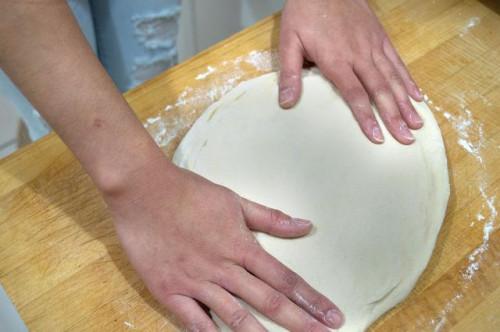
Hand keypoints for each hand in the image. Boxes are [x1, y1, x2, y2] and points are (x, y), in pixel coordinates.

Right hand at [104, 159, 343, 330]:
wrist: (142, 189)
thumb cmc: (189, 191)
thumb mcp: (234, 200)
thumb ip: (270, 218)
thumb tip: (305, 226)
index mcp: (240, 245)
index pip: (284, 278)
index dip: (311, 299)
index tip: (332, 314)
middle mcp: (223, 268)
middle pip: (268, 301)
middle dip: (300, 322)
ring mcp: (195, 282)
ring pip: (236, 317)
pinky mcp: (169, 290)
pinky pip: (194, 321)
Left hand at [279, 0, 423, 144]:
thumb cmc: (305, 11)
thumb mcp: (289, 41)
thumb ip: (290, 72)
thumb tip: (286, 102)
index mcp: (337, 60)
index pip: (355, 94)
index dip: (367, 117)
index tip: (377, 137)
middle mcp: (360, 55)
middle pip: (380, 90)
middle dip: (394, 117)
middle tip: (406, 138)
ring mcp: (373, 45)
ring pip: (393, 78)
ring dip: (405, 103)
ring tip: (417, 123)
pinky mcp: (380, 37)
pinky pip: (397, 61)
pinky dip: (408, 80)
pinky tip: (416, 95)